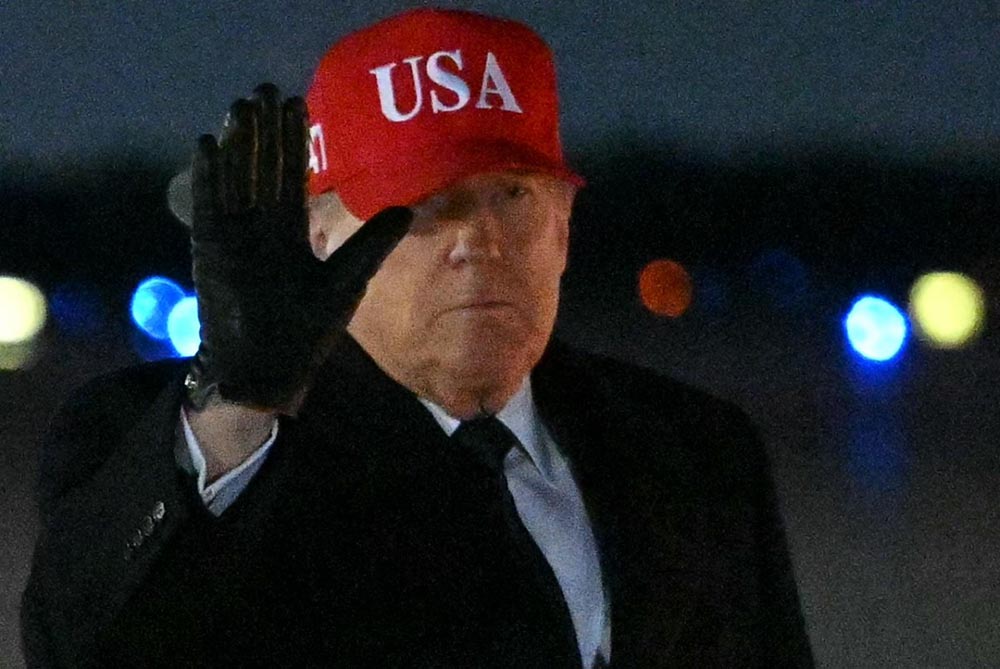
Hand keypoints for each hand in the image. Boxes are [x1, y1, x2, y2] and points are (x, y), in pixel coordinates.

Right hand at [185, 83, 410, 411]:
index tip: (298, 106)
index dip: (294, 144)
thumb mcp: (347, 280)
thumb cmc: (308, 330)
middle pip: (262, 169)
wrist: (267, 370)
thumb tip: (409, 209)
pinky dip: (208, 176)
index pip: (291, 178)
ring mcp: (234, 236)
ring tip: (240, 105)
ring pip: (235, 179)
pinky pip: (209, 205)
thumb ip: (371, 244)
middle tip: (265, 90)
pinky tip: (210, 143)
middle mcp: (260, 228)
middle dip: (264, 132)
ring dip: (237, 144)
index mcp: (290, 233)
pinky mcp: (210, 249)